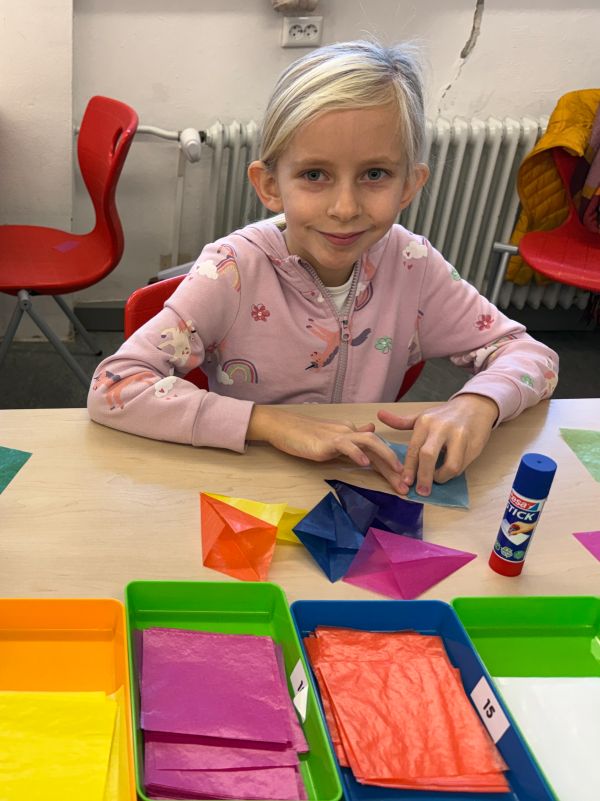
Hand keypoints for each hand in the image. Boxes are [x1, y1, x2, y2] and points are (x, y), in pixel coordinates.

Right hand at [247, 406, 407, 492]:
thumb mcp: (332, 439)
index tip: (402, 483)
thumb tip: (370, 430)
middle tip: (406, 487)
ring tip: (396, 473)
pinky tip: (364, 464)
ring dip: (385, 457)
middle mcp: (349, 432)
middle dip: (394, 466)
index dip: (390, 465)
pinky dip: (356, 454)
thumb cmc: (303, 436)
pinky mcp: (326, 441)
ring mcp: (338, 435)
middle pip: (378, 447)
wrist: (282, 427)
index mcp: (351, 434)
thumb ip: (351, 439)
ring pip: (369, 442)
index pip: (376, 449)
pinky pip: (346, 445)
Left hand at [377, 394, 498, 495]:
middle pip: (428, 456)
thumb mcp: (422, 416)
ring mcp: (459, 436)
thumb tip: (379, 415)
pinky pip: (462, 465)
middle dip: (423, 477)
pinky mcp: (473, 445)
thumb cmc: (445, 415)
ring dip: (442, 477)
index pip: (414, 448)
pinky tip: (449, 472)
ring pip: (450, 465)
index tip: (405, 482)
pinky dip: (454, 473)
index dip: (409, 468)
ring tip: (438, 479)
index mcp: (425, 422)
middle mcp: (441, 428)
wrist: (475, 406)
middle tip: (421, 491)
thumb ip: (402, 421)